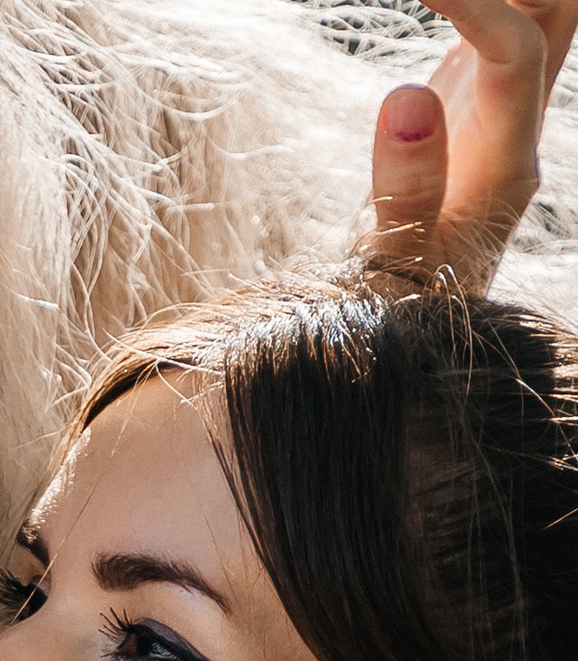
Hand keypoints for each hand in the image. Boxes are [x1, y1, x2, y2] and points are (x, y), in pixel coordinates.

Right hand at [360, 0, 576, 289]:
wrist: (408, 338)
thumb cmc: (398, 318)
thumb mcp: (391, 271)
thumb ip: (405, 191)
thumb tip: (405, 101)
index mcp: (504, 165)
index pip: (515, 51)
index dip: (475, 4)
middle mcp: (517, 127)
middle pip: (558, 10)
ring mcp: (498, 113)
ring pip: (537, 10)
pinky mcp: (471, 110)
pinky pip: (496, 28)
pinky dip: (471, 2)